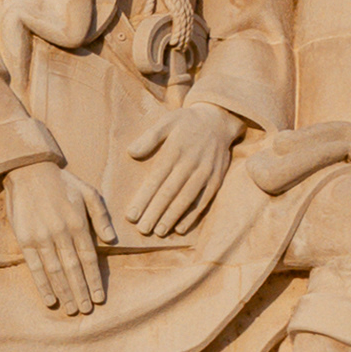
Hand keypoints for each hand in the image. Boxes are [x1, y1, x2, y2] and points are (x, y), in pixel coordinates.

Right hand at [2, 158, 110, 317]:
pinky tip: (51, 299)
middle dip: (81, 292)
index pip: (89, 259)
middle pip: (73, 269)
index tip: (99, 298)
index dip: (94, 280)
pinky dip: (43, 285)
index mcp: (78, 223)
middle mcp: (60, 233)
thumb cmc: (63, 183)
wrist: (29, 170)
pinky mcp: (25, 239)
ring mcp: (41, 237)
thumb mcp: (89, 193)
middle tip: (86, 310)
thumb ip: (101, 217)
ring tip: (72, 309)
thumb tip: (112, 241)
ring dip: (64, 292)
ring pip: (55, 271)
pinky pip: (35, 267)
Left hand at [114, 93, 240, 238]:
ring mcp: (205, 173)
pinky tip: (180, 228)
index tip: (131, 215)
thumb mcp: (167, 121)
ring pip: (186, 199)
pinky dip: (192, 216)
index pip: (156, 179)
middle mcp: (190, 164)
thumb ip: (149, 137)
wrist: (219, 119)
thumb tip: (131, 152)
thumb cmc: (187, 122)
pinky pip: (203, 201)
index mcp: (175, 150)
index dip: (143, 198)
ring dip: (172, 217)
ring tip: (159, 231)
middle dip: (155, 212)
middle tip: (142, 229)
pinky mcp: (216, 180)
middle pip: (170, 192)